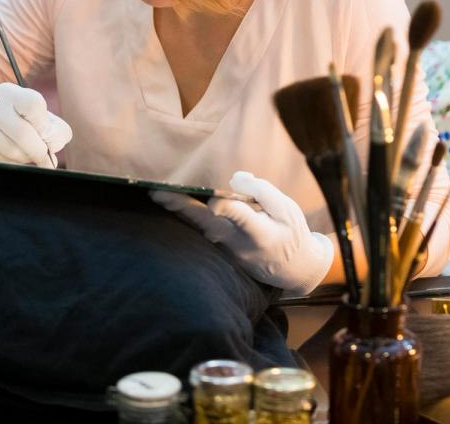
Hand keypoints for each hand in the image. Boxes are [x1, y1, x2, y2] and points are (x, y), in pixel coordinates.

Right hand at [0, 83, 71, 167]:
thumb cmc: (16, 122)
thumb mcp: (35, 116)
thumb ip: (53, 130)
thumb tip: (52, 157)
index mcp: (9, 94)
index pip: (34, 104)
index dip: (46, 125)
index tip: (47, 134)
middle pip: (24, 134)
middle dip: (40, 151)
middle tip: (44, 156)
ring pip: (13, 153)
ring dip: (27, 160)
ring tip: (25, 154)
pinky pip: (1, 164)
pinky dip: (14, 166)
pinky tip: (10, 158)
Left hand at [151, 171, 333, 295]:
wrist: (294, 269)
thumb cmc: (290, 233)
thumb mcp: (287, 208)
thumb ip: (261, 190)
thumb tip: (232, 181)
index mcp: (260, 233)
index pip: (242, 219)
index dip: (227, 210)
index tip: (214, 201)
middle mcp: (238, 245)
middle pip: (207, 224)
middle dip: (183, 207)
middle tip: (158, 192)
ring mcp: (226, 252)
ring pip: (200, 229)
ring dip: (178, 211)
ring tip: (156, 193)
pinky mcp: (220, 253)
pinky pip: (201, 232)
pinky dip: (185, 217)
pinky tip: (168, 202)